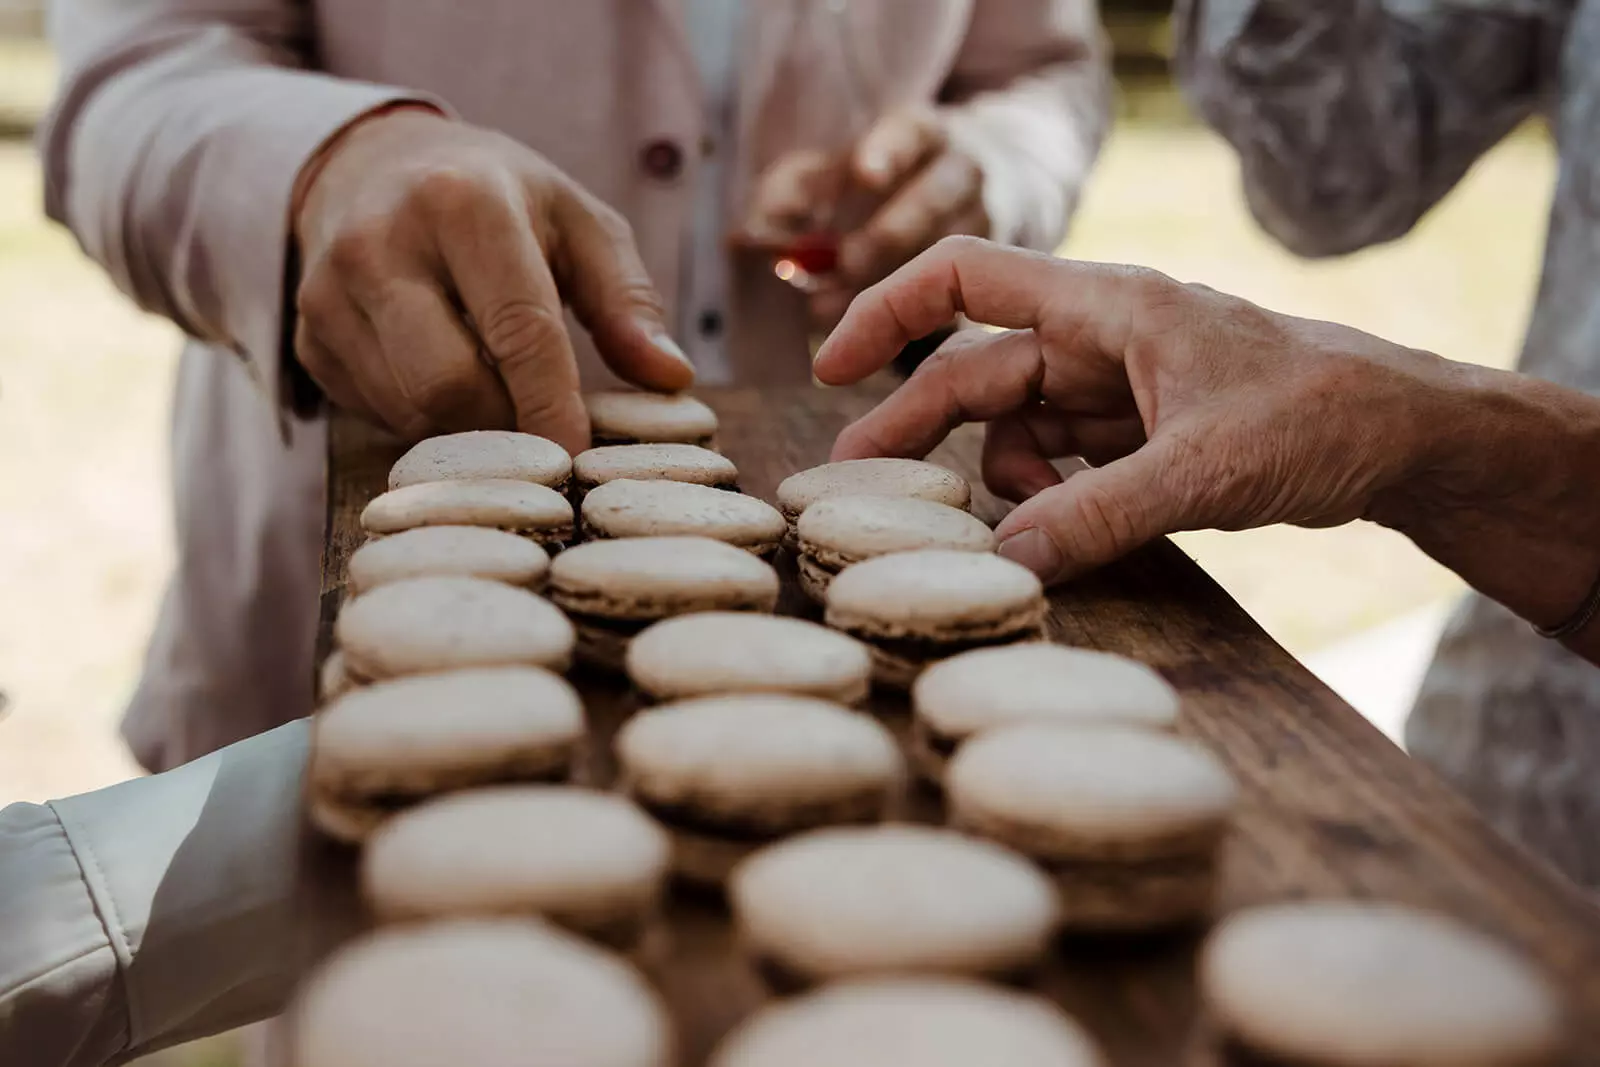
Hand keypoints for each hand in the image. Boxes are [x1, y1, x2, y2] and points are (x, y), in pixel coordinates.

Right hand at [293, 108, 692, 452]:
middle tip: (545, 431)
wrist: (370, 163)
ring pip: (409, 412)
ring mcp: (328, 294)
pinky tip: (443, 379)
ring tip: (498, 394)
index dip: (553, 407)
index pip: (518, 330)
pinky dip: (423, 419)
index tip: (581, 459)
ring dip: (467, 428)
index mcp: (463, 203)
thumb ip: (628, 299)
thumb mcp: (577, 222)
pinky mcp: (307, 339)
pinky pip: (377, 415)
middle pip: (448, 387)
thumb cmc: (497, 200)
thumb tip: (671, 377)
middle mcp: (380, 243)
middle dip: (506, 426)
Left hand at [742, 110, 987, 326]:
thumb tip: (743, 238)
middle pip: (936, 196)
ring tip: (825, 310)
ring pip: (946, 250)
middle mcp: (960, 173)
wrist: (949, 194)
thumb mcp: (827, 171)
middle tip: (845, 264)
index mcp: (921, 135)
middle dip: (888, 233)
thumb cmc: (873, 179)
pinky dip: (905, 316)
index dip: (889, 150)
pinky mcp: (982, 272)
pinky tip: (866, 337)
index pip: (912, 131)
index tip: (865, 175)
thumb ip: (788, 194)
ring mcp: (980, 223)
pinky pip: (952, 295)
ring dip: (887, 282)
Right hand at [813, 237, 1450, 583]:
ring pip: (1014, 430)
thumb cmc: (1321, 417)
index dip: (887, 315)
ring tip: (1027, 531)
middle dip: (914, 429)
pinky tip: (1066, 534)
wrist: (1404, 439)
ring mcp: (1114, 388)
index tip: (832, 370)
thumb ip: (1100, 516)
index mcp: (1105, 306)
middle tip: (857, 492)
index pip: (966, 279)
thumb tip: (1005, 563)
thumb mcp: (1206, 469)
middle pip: (974, 374)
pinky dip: (1044, 500)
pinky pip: (1057, 464)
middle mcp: (1098, 338)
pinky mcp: (1135, 434)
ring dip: (1002, 483)